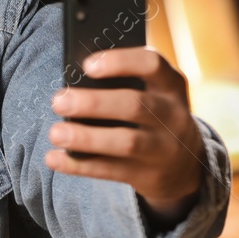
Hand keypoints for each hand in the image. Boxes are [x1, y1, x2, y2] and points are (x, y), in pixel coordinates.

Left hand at [46, 47, 205, 218]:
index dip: (120, 61)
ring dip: (86, 137)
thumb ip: (123, 84)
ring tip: (55, 133)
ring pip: (126, 142)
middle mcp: (173, 115)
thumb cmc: (153, 116)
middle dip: (93, 103)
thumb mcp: (153, 94)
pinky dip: (79, 165)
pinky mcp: (149, 175)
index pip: (152, 64)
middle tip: (58, 101)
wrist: (184, 165)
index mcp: (171, 85)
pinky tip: (54, 158)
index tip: (87, 65)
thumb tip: (72, 85)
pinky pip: (111, 170)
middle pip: (135, 105)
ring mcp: (164, 148)